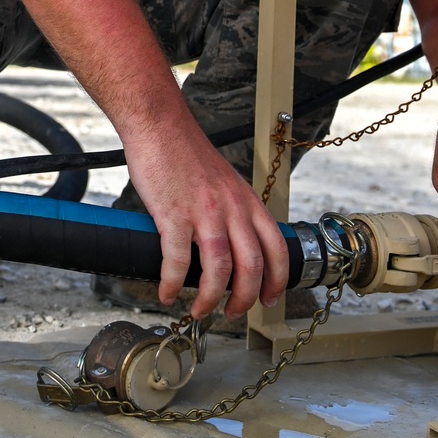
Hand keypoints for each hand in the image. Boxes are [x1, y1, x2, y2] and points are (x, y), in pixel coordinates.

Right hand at [123, 119, 288, 318]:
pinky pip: (176, 261)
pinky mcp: (173, 215)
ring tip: (199, 311)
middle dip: (245, 299)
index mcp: (247, 201)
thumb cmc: (185, 152)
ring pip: (220, 270)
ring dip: (210, 299)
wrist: (159, 124)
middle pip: (252, 266)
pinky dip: (172, 284)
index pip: (277, 248)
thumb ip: (232, 209)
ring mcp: (204, 212)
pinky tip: (166, 293)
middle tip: (232, 313)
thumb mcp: (224, 181)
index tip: (268, 299)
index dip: (277, 281)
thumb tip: (230, 242)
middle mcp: (232, 208)